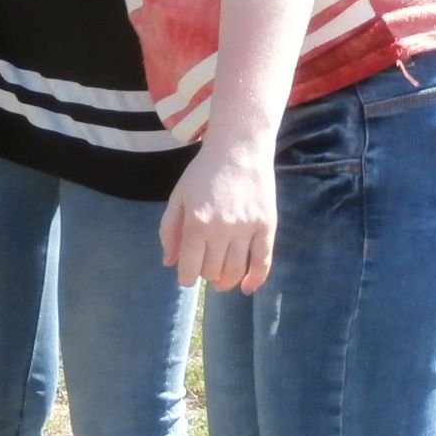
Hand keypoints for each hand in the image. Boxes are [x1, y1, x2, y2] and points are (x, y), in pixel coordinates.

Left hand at [159, 140, 277, 293]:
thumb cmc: (203, 172)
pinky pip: (263, 262)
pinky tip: (247, 288)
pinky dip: (256, 280)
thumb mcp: (178, 196)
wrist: (239, 148)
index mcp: (197, 222)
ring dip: (226, 281)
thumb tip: (168, 263)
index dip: (186, 278)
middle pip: (213, 271)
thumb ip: (169, 230)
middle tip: (205, 266)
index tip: (186, 276)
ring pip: (236, 271)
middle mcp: (222, 229)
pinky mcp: (267, 226)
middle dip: (205, 274)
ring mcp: (247, 228)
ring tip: (221, 278)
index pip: (190, 267)